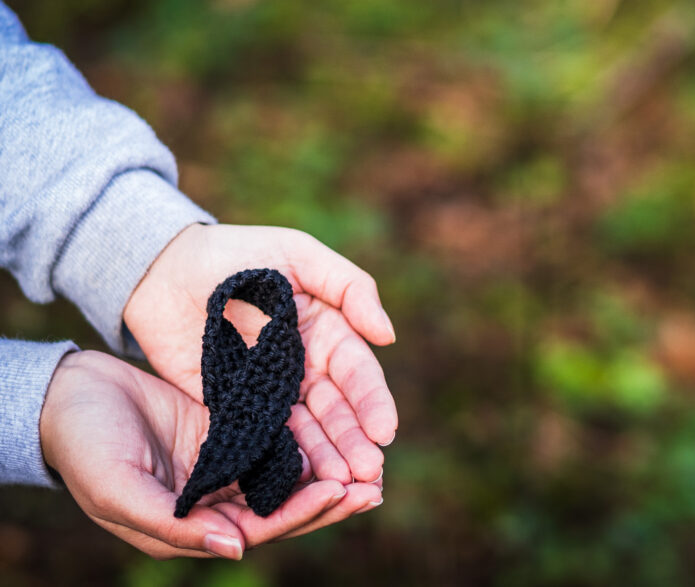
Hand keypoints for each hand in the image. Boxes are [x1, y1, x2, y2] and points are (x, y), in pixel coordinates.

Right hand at [40, 350, 383, 558]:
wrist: (71, 394)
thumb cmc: (86, 446)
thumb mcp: (119, 490)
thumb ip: (173, 525)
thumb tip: (237, 548)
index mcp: (193, 526)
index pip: (260, 528)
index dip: (301, 513)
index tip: (340, 492)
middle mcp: (218, 500)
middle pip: (286, 506)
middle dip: (331, 499)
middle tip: (375, 485)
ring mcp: (228, 463)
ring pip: (288, 474)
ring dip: (327, 469)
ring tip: (370, 460)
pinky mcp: (232, 427)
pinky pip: (277, 435)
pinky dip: (307, 437)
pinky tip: (338, 425)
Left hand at [123, 224, 396, 484]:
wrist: (164, 267)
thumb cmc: (238, 253)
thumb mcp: (298, 254)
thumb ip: (349, 286)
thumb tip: (388, 335)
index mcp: (327, 333)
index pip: (357, 373)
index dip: (373, 403)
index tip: (386, 432)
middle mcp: (304, 369)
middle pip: (335, 411)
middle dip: (354, 442)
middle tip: (369, 474)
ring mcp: (268, 392)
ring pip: (303, 431)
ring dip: (324, 459)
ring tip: (341, 486)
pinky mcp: (230, 408)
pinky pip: (258, 438)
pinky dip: (277, 460)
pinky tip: (292, 481)